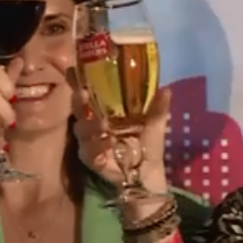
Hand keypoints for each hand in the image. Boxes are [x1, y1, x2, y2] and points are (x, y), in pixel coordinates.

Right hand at [67, 68, 170, 189]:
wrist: (147, 173)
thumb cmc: (148, 144)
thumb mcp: (156, 123)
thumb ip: (159, 107)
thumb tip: (166, 89)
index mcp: (108, 107)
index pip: (90, 90)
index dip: (80, 80)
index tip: (76, 70)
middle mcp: (94, 120)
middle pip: (78, 106)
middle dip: (78, 99)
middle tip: (84, 94)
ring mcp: (89, 139)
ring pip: (80, 128)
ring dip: (89, 125)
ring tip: (102, 125)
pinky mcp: (90, 157)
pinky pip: (87, 150)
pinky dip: (97, 146)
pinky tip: (108, 144)